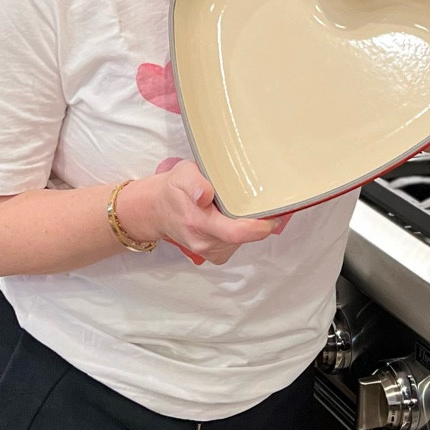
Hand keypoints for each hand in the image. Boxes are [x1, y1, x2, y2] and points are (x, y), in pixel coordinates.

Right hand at [119, 161, 287, 264]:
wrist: (154, 210)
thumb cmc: (172, 189)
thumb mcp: (181, 174)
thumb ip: (195, 182)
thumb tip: (205, 194)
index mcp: (198, 222)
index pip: (237, 232)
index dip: (260, 226)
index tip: (275, 213)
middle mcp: (204, 242)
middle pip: (244, 237)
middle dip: (257, 221)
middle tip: (261, 201)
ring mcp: (208, 251)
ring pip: (242, 241)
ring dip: (248, 226)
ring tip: (240, 206)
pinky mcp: (213, 254)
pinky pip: (236, 245)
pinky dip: (240, 232)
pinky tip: (232, 218)